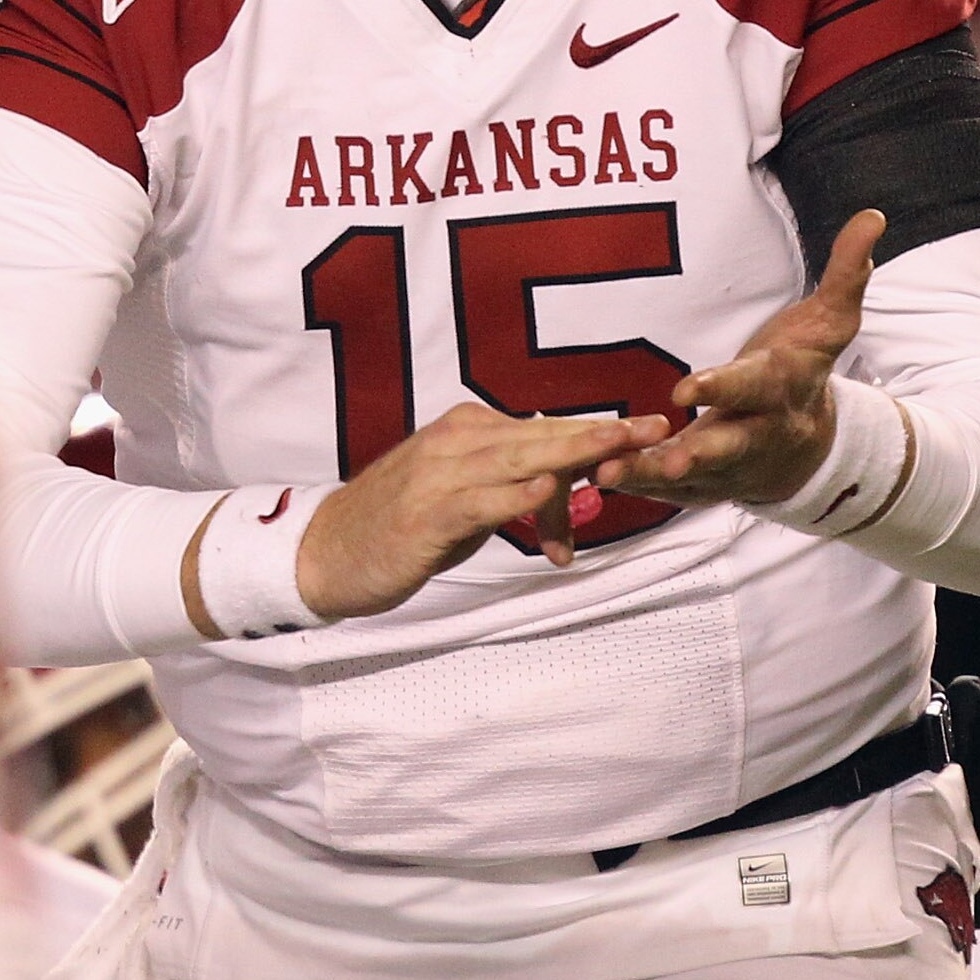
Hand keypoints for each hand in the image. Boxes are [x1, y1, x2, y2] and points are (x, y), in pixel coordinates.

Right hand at [290, 402, 668, 621]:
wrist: (324, 552)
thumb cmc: (396, 528)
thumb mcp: (461, 504)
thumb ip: (509, 492)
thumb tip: (562, 493)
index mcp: (465, 432)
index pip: (544, 429)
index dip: (597, 430)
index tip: (649, 427)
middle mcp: (454, 443)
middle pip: (540, 435)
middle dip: (601, 434)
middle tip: (655, 429)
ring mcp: (438, 476)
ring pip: (516, 459)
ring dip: (571, 453)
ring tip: (616, 447)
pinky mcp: (425, 515)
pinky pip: (478, 500)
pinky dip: (514, 495)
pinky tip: (547, 489)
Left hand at [596, 208, 883, 507]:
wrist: (806, 446)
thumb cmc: (803, 371)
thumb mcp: (829, 326)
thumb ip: (845, 275)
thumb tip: (871, 218)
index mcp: (779, 390)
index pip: (752, 386)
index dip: (722, 386)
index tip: (685, 387)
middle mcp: (755, 433)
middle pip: (727, 445)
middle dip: (699, 453)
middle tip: (668, 458)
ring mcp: (727, 466)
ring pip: (688, 476)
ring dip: (650, 476)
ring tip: (609, 474)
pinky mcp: (701, 487)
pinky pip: (667, 492)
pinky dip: (637, 488)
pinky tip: (597, 479)